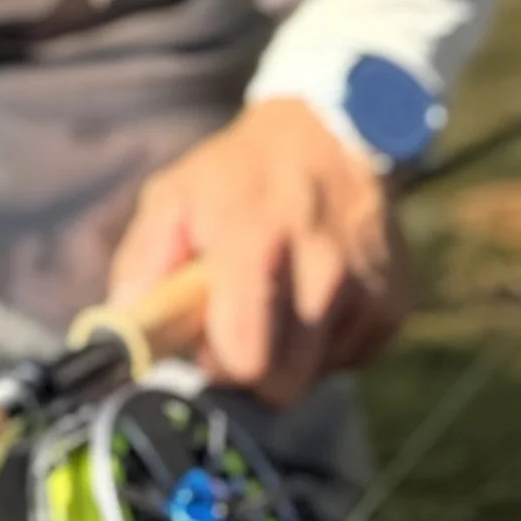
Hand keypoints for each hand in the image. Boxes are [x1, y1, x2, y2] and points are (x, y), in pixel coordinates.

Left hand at [105, 96, 410, 407]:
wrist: (330, 134)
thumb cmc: (237, 173)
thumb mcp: (173, 196)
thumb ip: (142, 262)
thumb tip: (126, 329)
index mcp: (256, 244)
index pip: (245, 360)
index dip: (218, 364)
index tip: (207, 342)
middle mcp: (322, 272)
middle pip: (283, 385)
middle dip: (253, 369)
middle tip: (239, 327)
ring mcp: (366, 291)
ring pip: (317, 376)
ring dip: (289, 355)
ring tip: (276, 299)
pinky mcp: (395, 304)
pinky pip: (350, 359)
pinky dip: (325, 343)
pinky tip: (311, 296)